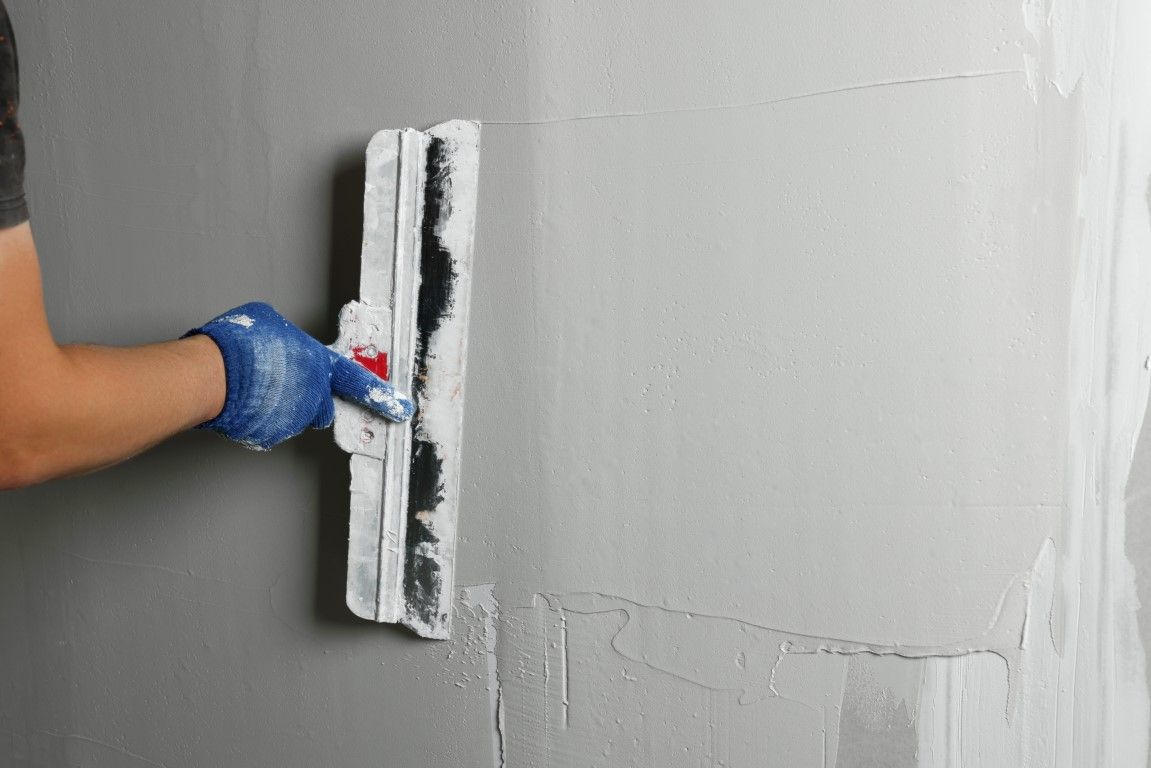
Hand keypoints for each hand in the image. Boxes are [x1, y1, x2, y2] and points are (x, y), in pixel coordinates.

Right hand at [186, 302, 414, 449]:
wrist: (212, 374)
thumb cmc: (240, 344)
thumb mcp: (270, 323)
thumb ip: (288, 341)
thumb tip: (282, 344)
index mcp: (319, 365)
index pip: (357, 382)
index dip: (381, 395)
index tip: (401, 408)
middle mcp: (312, 397)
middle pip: (319, 405)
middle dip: (305, 398)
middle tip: (279, 383)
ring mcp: (292, 420)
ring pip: (290, 417)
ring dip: (277, 406)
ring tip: (251, 387)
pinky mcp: (269, 437)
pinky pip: (267, 428)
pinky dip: (258, 419)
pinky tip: (242, 402)